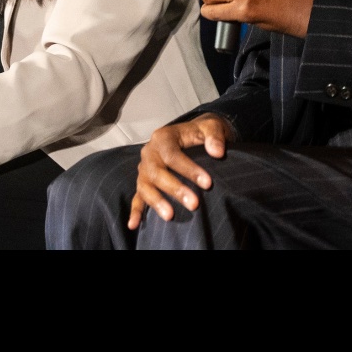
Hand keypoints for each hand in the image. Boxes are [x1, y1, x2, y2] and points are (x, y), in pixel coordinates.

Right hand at [130, 114, 233, 229]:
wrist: (193, 135)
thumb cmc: (201, 133)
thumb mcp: (212, 127)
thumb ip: (215, 136)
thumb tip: (217, 152)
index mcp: (163, 137)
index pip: (173, 155)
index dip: (189, 170)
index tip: (208, 184)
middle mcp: (149, 152)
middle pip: (157, 172)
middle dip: (175, 189)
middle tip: (194, 204)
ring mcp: (144, 168)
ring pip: (145, 186)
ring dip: (157, 202)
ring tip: (170, 216)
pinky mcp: (144, 182)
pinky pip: (137, 196)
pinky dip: (136, 210)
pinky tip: (134, 224)